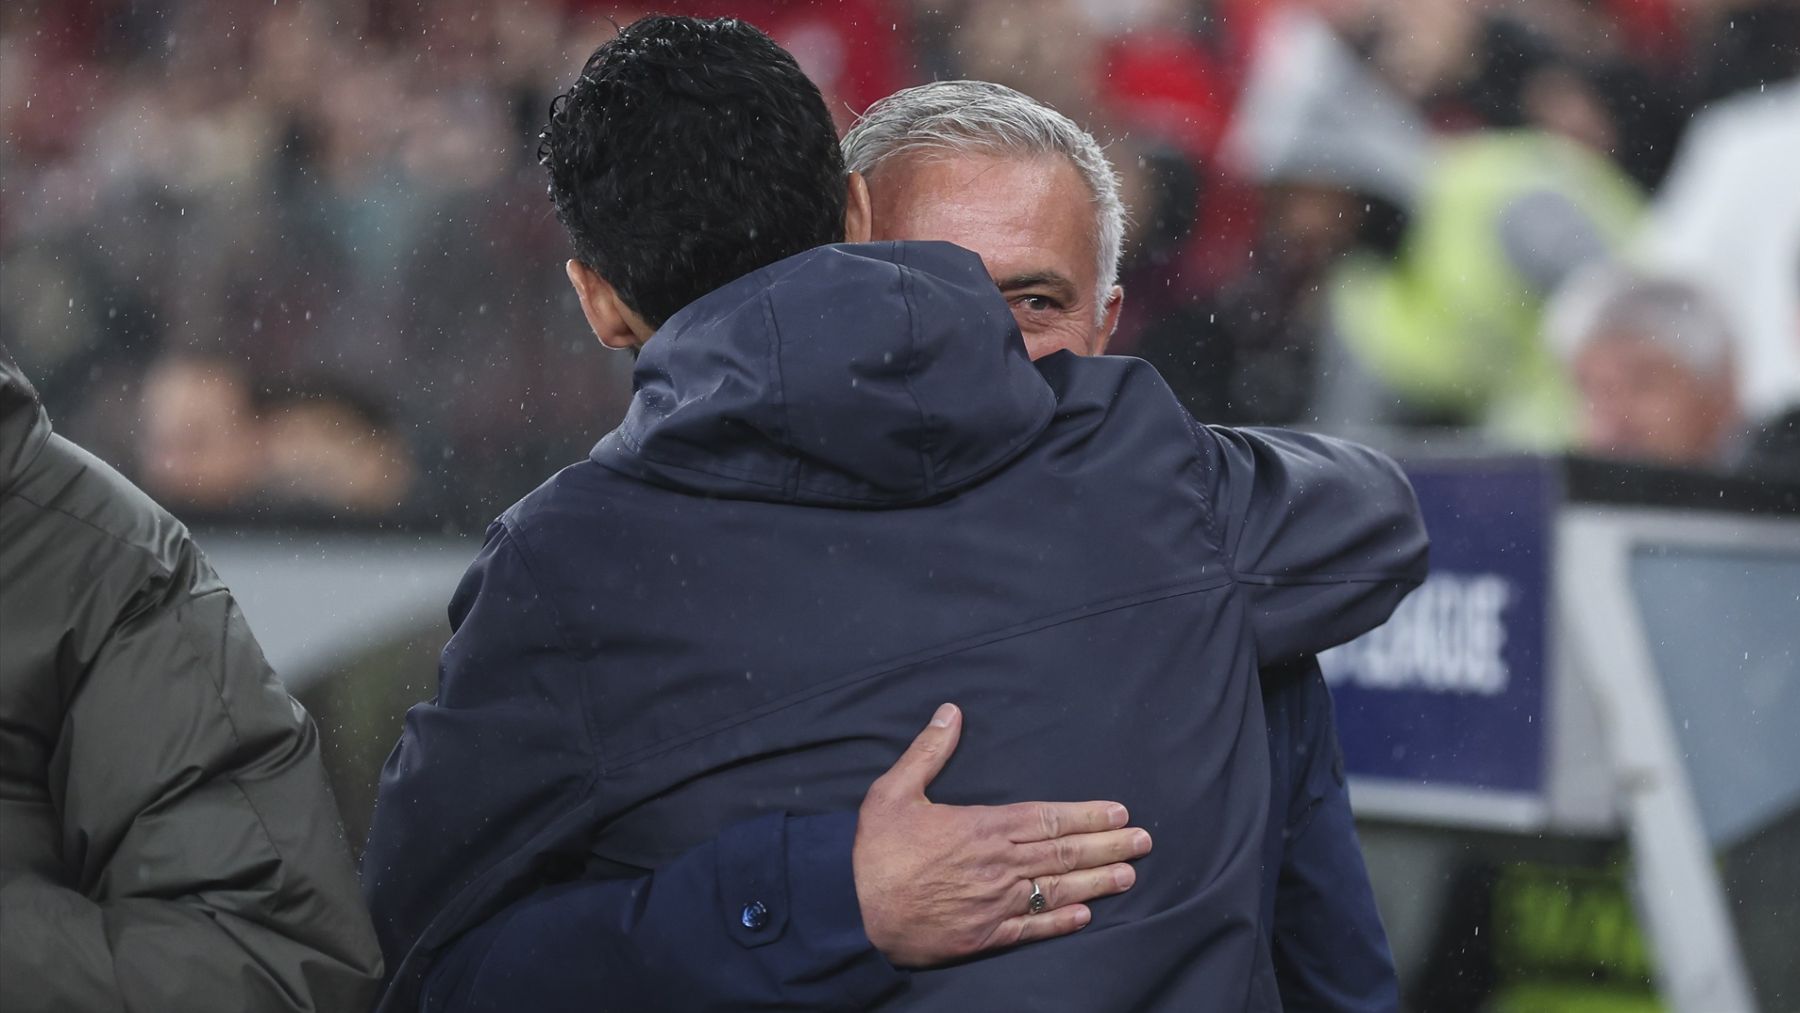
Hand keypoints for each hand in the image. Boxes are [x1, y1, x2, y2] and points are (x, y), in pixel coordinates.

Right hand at [853, 703, 1152, 967]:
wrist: (855, 911)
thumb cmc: (876, 851)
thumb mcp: (893, 791)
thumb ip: (928, 752)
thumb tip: (950, 711)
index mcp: (983, 827)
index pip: (1048, 818)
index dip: (1087, 815)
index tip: (1118, 812)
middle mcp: (999, 865)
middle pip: (1064, 853)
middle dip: (1107, 845)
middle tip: (1144, 842)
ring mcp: (996, 902)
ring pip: (1058, 889)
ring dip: (1097, 882)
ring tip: (1129, 876)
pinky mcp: (986, 934)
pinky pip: (1032, 927)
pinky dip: (1061, 922)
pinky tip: (1086, 916)